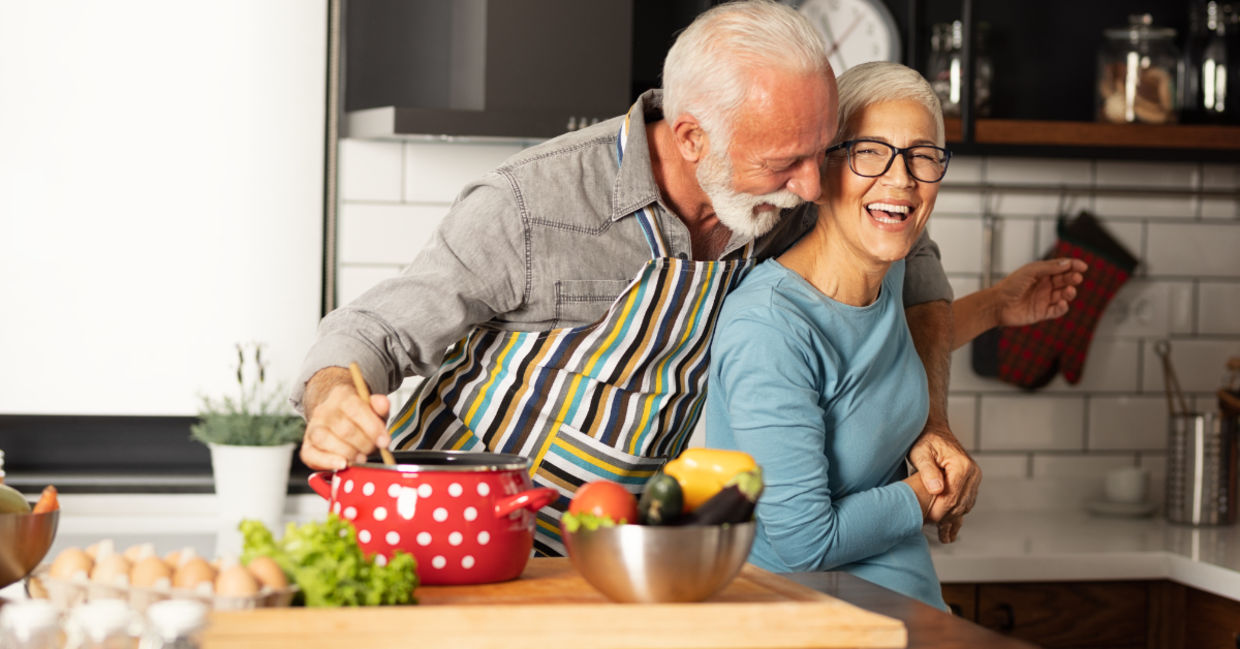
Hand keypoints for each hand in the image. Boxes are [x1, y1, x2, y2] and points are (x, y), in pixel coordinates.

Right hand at [299, 367, 390, 470]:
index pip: (355, 409)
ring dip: (347, 453)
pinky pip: (310, 455)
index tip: (384, 441)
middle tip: (373, 450)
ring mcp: (313, 428)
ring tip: (361, 458)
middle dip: (364, 444)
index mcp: (341, 396)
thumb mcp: (373, 408)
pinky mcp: (307, 446)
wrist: (336, 416)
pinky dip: (326, 462)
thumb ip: (380, 406)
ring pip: (324, 440)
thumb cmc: (358, 416)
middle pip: (344, 428)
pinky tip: (342, 464)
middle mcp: (324, 410)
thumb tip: (383, 403)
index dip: (372, 428)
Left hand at [908, 423, 980, 542]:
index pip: (952, 498)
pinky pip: (967, 502)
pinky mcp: (971, 482)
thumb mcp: (920, 453)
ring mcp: (975, 478)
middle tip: (929, 528)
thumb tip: (937, 490)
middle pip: (960, 504)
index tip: (925, 521)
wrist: (934, 429)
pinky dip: (958, 515)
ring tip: (942, 535)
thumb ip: (928, 471)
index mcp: (962, 466)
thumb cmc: (924, 440)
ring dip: (953, 520)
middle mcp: (973, 473)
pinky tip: (951, 530)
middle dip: (945, 519)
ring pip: (965, 506)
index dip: (939, 512)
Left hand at [991, 258, 1087, 327]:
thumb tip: (1067, 263)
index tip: (1083, 267)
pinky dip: (1062, 307)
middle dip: (1072, 278)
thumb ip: (1048, 267)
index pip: (1061, 267)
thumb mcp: (1029, 271)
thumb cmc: (1009, 286)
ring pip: (1063, 295)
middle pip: (1064, 280)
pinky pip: (1057, 310)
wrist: (996, 305)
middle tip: (1076, 278)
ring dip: (1069, 293)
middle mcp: (1044, 285)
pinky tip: (1062, 303)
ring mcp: (1043, 299)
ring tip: (1069, 291)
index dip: (1073, 266)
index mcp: (1040, 273)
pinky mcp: (1041, 312)